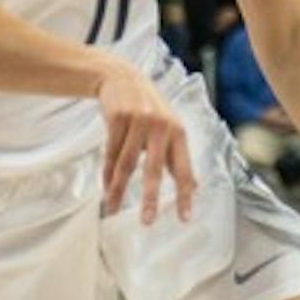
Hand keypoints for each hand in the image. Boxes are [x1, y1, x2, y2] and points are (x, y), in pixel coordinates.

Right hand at [96, 59, 194, 223]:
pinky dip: (106, 172)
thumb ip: (177, 157)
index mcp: (178, 132)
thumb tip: (194, 187)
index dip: (185, 195)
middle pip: (153, 169)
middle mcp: (161, 126)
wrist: (121, 78)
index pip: (183, 169)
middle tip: (147, 221)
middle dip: (150, 198)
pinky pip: (110, 152)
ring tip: (112, 206)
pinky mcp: (117, 117)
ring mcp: (138, 120)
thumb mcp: (168, 129)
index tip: (184, 218)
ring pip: (126, 163)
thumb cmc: (148, 110)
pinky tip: (105, 185)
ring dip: (118, 188)